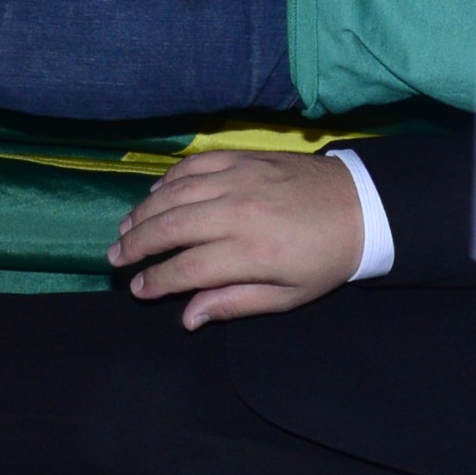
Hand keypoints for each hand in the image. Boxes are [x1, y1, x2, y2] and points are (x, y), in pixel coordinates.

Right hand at [107, 151, 363, 327]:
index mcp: (249, 252)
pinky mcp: (243, 157)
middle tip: (114, 258)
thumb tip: (187, 317)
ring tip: (125, 229)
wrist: (361, 206)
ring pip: (173, 193)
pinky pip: (192, 165)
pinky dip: (168, 180)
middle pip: (168, 227)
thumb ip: (234, 304)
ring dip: (143, 212)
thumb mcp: (287, 295)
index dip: (155, 282)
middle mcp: (236, 212)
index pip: (184, 269)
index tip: (138, 290)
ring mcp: (237, 179)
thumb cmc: (324, 259)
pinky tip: (156, 194)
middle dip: (135, 245)